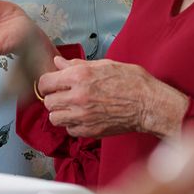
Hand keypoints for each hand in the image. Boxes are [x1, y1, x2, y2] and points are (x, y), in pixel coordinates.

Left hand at [39, 57, 189, 138]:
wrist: (148, 104)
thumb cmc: (132, 81)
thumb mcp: (105, 65)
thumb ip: (77, 64)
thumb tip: (59, 63)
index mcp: (79, 76)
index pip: (45, 82)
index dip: (47, 83)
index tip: (52, 85)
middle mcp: (77, 97)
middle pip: (48, 102)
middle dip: (54, 98)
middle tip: (64, 96)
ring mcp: (83, 116)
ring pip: (55, 118)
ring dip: (61, 113)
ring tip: (73, 108)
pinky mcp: (89, 131)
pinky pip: (69, 130)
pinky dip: (73, 125)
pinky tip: (84, 117)